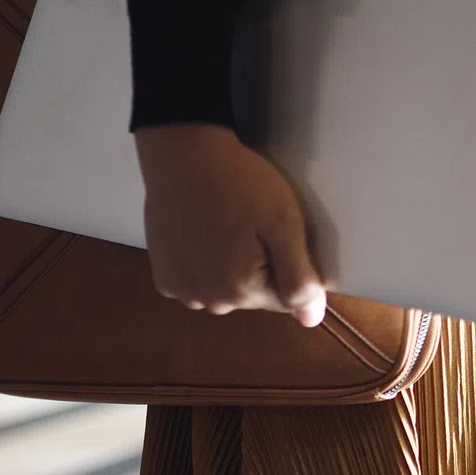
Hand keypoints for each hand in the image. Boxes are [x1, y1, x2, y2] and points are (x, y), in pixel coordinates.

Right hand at [133, 124, 328, 325]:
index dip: (289, 264)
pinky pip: (197, 282)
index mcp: (242, 291)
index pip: (287, 298)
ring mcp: (182, 291)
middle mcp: (209, 302)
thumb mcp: (284, 223)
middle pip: (254, 296)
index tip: (276, 233)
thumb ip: (299, 277)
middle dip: (261, 267)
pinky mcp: (164, 277)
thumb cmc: (240, 184)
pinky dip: (204, 265)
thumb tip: (311, 320)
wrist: (183, 155)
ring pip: (225, 291)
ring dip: (231, 268)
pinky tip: (203, 235)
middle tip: (251, 225)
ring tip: (226, 227)